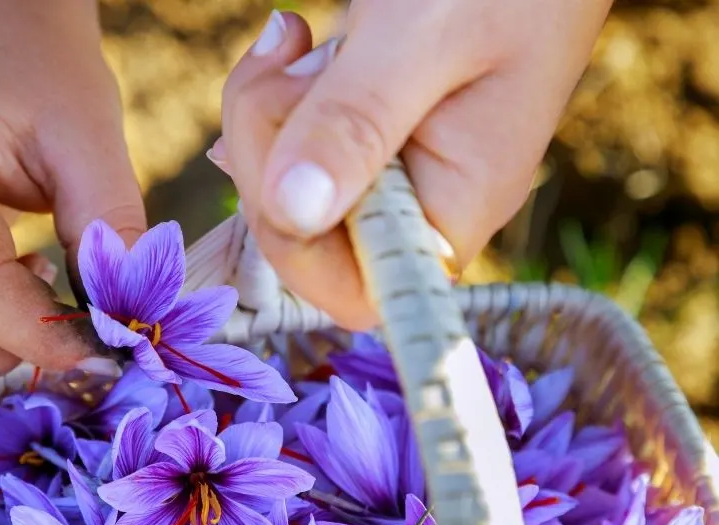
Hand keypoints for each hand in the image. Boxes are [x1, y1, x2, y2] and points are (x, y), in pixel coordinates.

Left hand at [217, 3, 611, 329]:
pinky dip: (276, 97)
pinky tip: (294, 43)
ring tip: (297, 38)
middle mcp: (423, 206)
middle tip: (286, 61)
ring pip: (285, 187)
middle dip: (266, 150)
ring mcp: (395, 172)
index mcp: (454, 208)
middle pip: (302, 235)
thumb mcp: (423, 36)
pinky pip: (295, 147)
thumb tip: (292, 213)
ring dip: (266, 112)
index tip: (285, 153)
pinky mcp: (371, 136)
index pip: (355, 292)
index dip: (294, 243)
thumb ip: (359, 123)